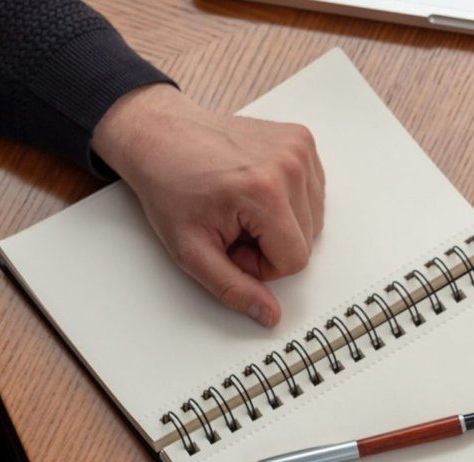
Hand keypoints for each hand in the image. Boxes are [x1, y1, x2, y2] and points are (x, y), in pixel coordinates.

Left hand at [91, 84, 324, 326]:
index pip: (295, 260)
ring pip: (313, 218)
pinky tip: (256, 188)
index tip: (231, 245)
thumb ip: (232, 288)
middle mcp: (289, 164)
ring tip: (242, 205)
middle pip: (306, 240)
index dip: (261, 265)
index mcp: (265, 192)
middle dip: (270, 243)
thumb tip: (270, 315)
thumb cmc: (170, 186)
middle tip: (232, 224)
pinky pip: (312, 192)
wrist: (160, 135)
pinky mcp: (301, 139)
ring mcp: (299, 148)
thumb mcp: (191, 250)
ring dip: (280, 222)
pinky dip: (288, 199)